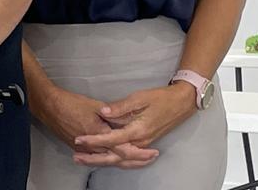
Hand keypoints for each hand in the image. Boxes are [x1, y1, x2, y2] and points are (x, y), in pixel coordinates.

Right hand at [37, 84, 158, 168]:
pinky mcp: (79, 149)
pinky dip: (110, 160)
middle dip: (136, 161)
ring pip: (108, 161)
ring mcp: (86, 150)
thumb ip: (111, 113)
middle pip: (118, 159)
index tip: (152, 152)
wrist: (49, 106)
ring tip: (138, 161)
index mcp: (99, 134)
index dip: (139, 153)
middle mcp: (94, 147)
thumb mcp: (93, 105)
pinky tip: (116, 160)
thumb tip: (126, 120)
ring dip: (124, 162)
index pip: (124, 150)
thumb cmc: (71, 103)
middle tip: (151, 158)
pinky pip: (98, 158)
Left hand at [73, 84, 195, 167]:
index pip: (111, 139)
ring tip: (84, 159)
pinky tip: (102, 157)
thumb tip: (103, 112)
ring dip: (102, 160)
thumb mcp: (140, 98)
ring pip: (120, 159)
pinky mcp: (144, 143)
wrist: (181, 104)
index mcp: (138, 130)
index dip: (94, 140)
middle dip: (94, 158)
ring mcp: (143, 144)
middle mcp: (140, 142)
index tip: (78, 139)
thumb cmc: (161, 98)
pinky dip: (113, 159)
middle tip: (76, 157)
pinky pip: (127, 156)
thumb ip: (120, 106)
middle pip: (114, 156)